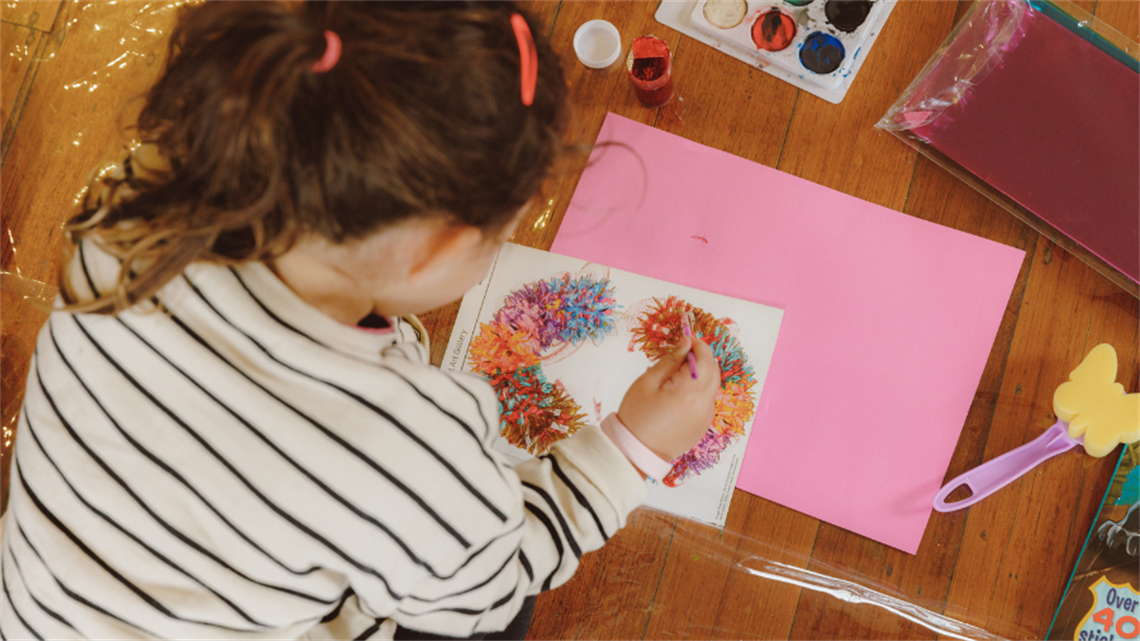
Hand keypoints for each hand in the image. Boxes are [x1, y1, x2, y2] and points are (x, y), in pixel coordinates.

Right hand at [617, 336, 720, 461]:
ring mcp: (706, 417)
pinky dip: (698, 390)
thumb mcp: (648, 382)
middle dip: (702, 358)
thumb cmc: (637, 416)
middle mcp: (704, 405)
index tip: (686, 339)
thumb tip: (686, 344)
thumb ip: (670, 360)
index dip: (698, 345)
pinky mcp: (703, 426)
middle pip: (714, 371)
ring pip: (712, 386)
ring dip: (701, 374)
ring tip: (676, 376)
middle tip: (683, 353)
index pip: (705, 360)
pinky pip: (707, 400)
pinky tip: (678, 393)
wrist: (636, 452)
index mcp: (689, 392)